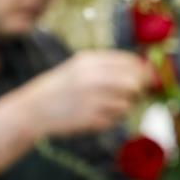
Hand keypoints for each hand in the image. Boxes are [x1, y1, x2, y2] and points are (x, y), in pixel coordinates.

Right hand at [24, 50, 150, 135]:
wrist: (34, 109)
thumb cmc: (61, 87)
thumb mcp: (79, 66)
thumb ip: (107, 66)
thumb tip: (142, 68)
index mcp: (90, 60)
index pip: (130, 62)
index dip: (143, 70)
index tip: (145, 76)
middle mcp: (92, 78)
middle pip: (134, 82)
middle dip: (139, 89)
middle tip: (136, 93)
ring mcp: (92, 99)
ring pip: (128, 102)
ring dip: (126, 105)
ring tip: (112, 105)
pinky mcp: (92, 119)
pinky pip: (117, 118)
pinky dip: (114, 117)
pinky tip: (100, 115)